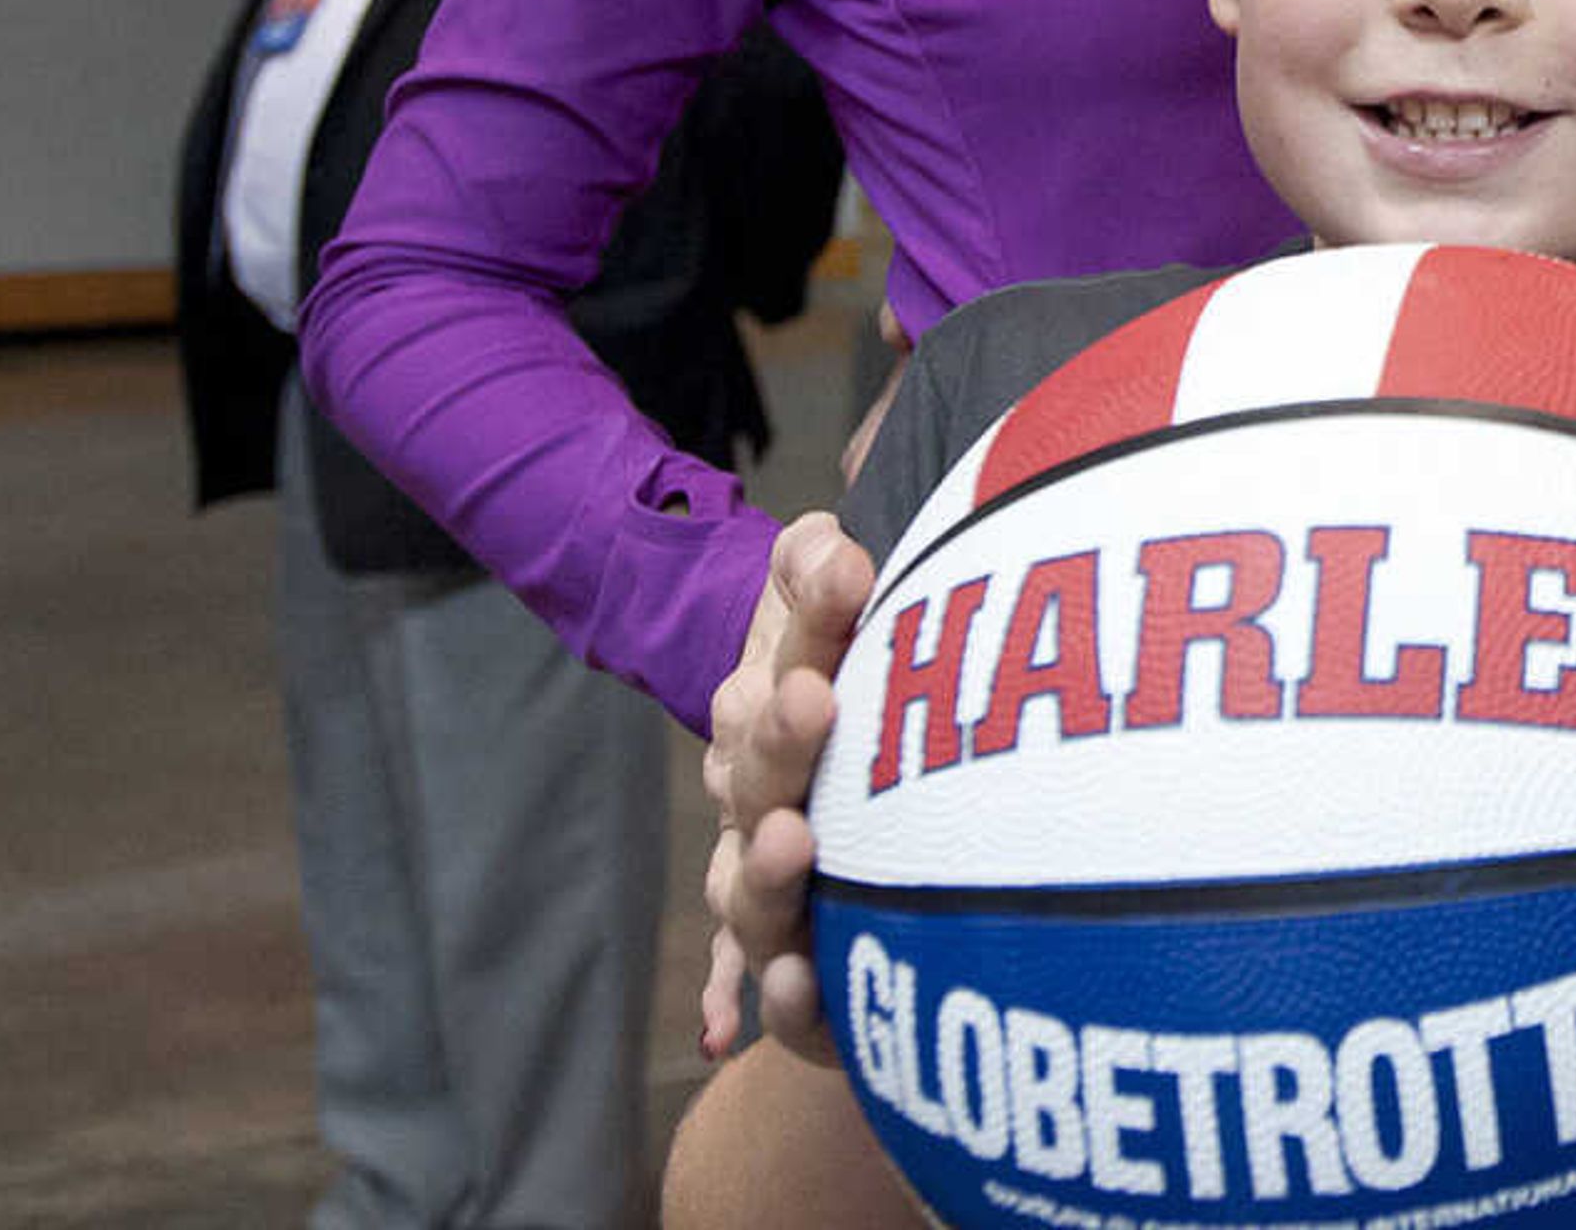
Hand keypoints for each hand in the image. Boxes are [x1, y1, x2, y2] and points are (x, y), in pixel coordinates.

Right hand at [697, 510, 874, 1060]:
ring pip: (746, 879)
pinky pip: (746, 974)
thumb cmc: (834, 654)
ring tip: (795, 848)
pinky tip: (728, 1030)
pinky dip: (734, 998)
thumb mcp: (820, 590)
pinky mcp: (775, 941)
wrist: (798, 721)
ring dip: (766, 868)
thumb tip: (831, 545)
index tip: (848, 592)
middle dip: (785, 737)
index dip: (817, 619)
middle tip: (817, 705)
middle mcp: (753, 786)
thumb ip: (815, 564)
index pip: (789, 654)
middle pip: (760, 768)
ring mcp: (759, 864)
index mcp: (769, 697)